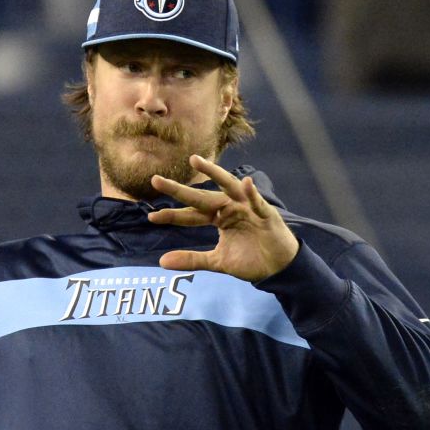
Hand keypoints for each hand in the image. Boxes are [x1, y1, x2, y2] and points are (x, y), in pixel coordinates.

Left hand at [148, 155, 298, 281]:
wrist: (278, 268)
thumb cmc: (250, 259)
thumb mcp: (217, 261)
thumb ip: (192, 259)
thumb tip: (161, 261)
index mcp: (218, 218)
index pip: (191, 214)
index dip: (172, 215)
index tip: (151, 216)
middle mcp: (229, 208)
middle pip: (201, 197)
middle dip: (180, 190)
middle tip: (155, 181)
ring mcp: (247, 207)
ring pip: (228, 187)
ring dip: (214, 173)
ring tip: (196, 161)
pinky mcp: (265, 214)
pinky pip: (257, 202)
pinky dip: (252, 193)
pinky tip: (246, 183)